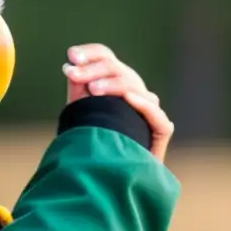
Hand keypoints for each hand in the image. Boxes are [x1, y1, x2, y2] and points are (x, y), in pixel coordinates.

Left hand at [62, 43, 173, 162]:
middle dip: (92, 69)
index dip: (90, 54)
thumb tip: (70, 63)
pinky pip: (156, 115)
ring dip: (112, 84)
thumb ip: (78, 85)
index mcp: (115, 81)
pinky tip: (128, 98)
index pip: (106, 57)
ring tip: (92, 89)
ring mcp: (148, 110)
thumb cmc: (91, 141)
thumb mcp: (81, 108)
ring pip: (134, 88)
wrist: (102, 176)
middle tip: (71, 73)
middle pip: (116, 69)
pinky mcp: (160, 131)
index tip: (71, 56)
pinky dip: (143, 105)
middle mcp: (134, 91)